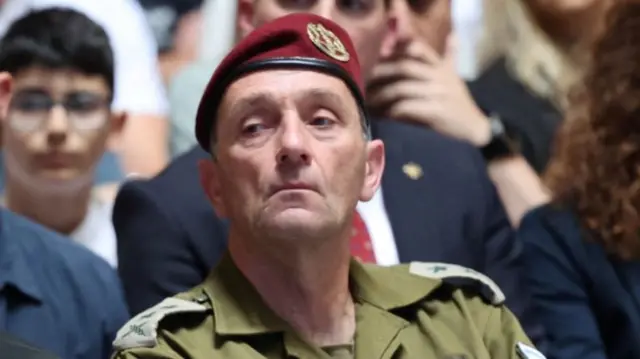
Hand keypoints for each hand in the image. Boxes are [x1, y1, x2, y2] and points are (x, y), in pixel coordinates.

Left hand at [367, 35, 490, 145]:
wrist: (474, 128)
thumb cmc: (459, 103)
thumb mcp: (455, 76)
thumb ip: (450, 56)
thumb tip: (453, 36)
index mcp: (442, 67)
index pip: (417, 49)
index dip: (395, 52)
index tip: (378, 60)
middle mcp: (440, 77)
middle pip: (404, 68)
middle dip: (381, 74)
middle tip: (365, 81)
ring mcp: (438, 93)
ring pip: (402, 89)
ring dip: (382, 96)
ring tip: (370, 102)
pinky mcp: (436, 111)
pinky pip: (407, 107)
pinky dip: (392, 111)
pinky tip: (384, 115)